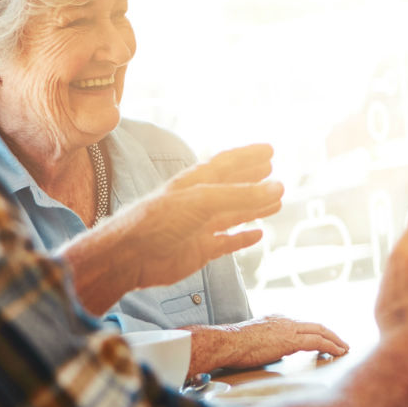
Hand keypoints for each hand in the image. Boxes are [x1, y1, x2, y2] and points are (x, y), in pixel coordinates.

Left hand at [97, 143, 282, 291]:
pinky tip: (258, 234)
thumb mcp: (203, 200)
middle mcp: (198, 202)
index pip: (226, 163)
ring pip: (234, 214)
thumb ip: (241, 194)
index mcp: (195, 182)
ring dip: (254, 207)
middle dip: (253, 178)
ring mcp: (200, 227)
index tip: (270, 150)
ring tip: (277, 201)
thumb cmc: (159, 221)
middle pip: (232, 186)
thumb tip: (278, 187)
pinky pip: (228, 242)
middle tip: (273, 170)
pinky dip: (243, 238)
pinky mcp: (200, 251)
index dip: (248, 155)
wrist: (129, 256)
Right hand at [201, 316, 349, 371]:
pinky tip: (337, 353)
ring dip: (335, 341)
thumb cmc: (235, 345)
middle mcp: (286, 320)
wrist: (228, 342)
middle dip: (331, 334)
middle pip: (316, 326)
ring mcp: (289, 329)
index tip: (324, 339)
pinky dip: (330, 347)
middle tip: (342, 343)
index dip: (316, 332)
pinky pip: (317, 342)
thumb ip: (267, 342)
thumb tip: (273, 352)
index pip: (303, 325)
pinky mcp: (291, 340)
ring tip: (344, 349)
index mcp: (277, 319)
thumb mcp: (254, 339)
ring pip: (320, 331)